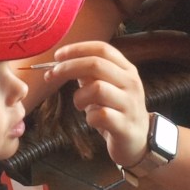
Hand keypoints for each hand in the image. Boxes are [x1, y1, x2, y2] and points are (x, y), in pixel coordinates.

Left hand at [48, 40, 149, 166]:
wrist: (138, 140)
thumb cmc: (116, 110)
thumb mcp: (106, 87)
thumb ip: (89, 74)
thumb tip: (61, 63)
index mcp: (126, 70)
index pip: (102, 49)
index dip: (78, 49)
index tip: (58, 56)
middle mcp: (131, 83)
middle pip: (96, 64)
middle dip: (69, 67)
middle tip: (52, 74)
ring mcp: (130, 104)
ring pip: (97, 88)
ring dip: (80, 96)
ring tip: (80, 105)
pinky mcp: (125, 125)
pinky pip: (100, 115)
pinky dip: (89, 118)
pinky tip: (92, 121)